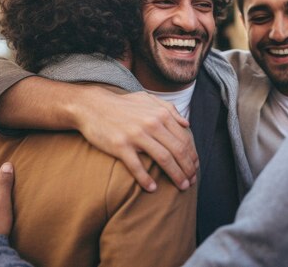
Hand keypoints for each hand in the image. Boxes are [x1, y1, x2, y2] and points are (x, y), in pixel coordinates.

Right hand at [74, 88, 198, 192]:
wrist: (92, 106)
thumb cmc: (122, 105)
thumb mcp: (148, 99)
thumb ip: (169, 109)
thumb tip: (187, 123)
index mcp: (160, 114)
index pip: (183, 139)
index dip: (192, 156)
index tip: (195, 168)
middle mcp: (151, 123)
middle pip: (177, 150)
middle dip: (188, 168)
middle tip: (191, 181)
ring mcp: (136, 135)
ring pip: (163, 159)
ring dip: (175, 175)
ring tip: (181, 186)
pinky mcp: (120, 145)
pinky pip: (137, 166)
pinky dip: (146, 179)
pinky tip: (152, 188)